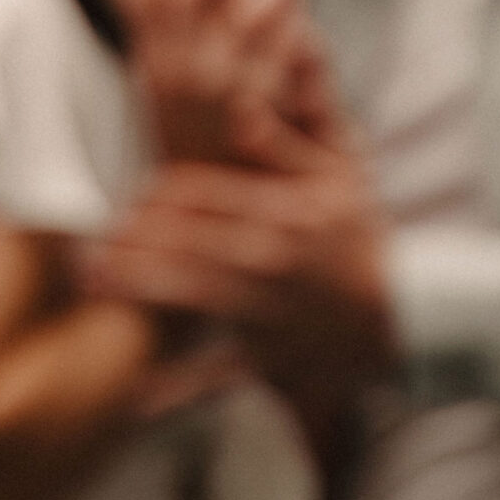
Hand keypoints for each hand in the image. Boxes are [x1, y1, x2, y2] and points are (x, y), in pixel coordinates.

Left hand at [82, 120, 396, 409]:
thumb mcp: (338, 175)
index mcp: (280, 211)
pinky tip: (138, 393)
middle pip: (183, 241)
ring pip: (190, 295)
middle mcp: (269, 258)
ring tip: (95, 282)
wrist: (407, 310)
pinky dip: (181, 387)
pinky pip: (221, 376)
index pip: (199, 194)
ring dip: (138, 288)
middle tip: (91, 240)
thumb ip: (284, 144)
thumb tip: (239, 107)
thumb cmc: (363, 236)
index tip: (129, 200)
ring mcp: (269, 310)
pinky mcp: (272, 357)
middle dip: (131, 239)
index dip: (155, 195)